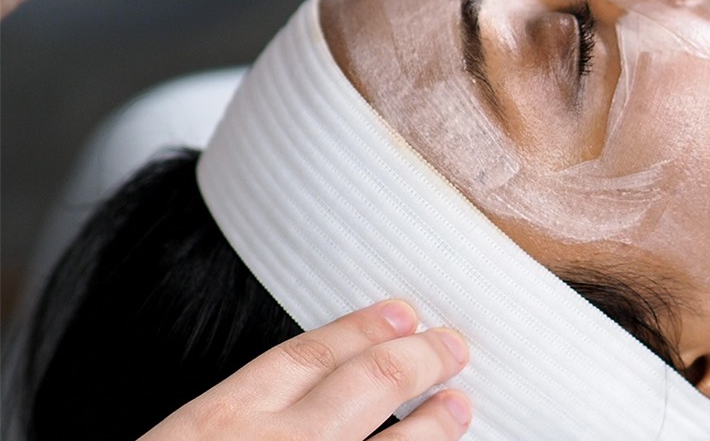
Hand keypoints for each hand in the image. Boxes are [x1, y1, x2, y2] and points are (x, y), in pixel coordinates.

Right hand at [141, 300, 472, 439]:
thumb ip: (244, 424)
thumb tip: (314, 399)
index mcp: (222, 423)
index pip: (310, 354)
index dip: (363, 327)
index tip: (402, 313)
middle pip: (371, 382)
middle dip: (420, 357)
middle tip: (450, 346)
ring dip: (438, 419)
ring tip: (459, 402)